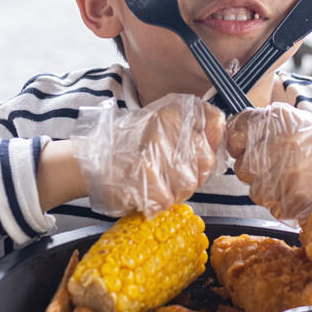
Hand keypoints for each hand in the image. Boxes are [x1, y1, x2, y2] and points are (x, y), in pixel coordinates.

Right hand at [75, 94, 225, 217]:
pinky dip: (156, 201)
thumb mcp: (162, 123)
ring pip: (189, 185)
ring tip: (155, 180)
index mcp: (173, 110)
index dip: (210, 142)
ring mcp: (153, 152)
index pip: (215, 122)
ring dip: (174, 190)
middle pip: (206, 162)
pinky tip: (143, 189)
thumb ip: (193, 127)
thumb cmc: (130, 145)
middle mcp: (165, 126)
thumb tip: (221, 130)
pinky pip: (167, 200)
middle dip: (193, 174)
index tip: (194, 149)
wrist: (89, 161)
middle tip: (170, 172)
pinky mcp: (142, 178)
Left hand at [226, 105, 311, 222]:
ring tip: (295, 178)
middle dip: (255, 169)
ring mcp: (287, 173)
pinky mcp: (295, 200)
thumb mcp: (299, 121)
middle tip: (278, 166)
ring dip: (269, 189)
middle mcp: (281, 143)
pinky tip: (303, 191)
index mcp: (280, 119)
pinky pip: (273, 207)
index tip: (247, 146)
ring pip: (254, 190)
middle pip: (241, 166)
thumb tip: (232, 138)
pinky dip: (284, 203)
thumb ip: (265, 127)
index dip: (239, 141)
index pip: (236, 130)